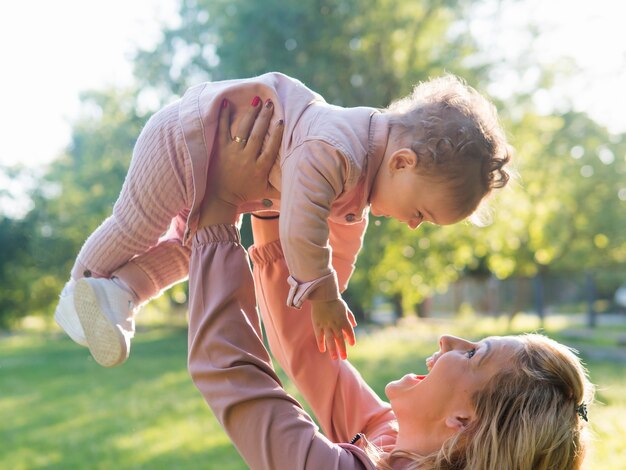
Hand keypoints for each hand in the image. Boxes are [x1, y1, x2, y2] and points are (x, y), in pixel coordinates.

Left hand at [199, 98, 283, 225]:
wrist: (221, 198)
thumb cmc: (246, 193)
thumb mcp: (266, 192)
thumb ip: (282, 187)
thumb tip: (301, 185)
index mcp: (260, 168)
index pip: (270, 148)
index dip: (276, 134)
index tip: (281, 120)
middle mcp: (247, 158)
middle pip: (257, 135)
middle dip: (264, 117)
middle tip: (270, 102)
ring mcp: (233, 153)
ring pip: (244, 129)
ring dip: (251, 114)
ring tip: (256, 100)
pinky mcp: (221, 149)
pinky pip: (222, 130)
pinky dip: (224, 116)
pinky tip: (226, 102)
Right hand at [310, 298, 356, 359]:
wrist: (323, 295)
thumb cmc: (335, 301)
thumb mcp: (345, 308)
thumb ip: (350, 317)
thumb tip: (355, 325)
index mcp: (343, 320)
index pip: (349, 332)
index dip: (351, 338)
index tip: (352, 344)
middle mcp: (336, 324)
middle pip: (340, 339)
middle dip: (342, 349)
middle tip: (344, 358)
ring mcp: (326, 325)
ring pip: (330, 340)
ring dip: (332, 350)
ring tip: (334, 358)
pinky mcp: (318, 325)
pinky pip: (319, 336)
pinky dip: (321, 343)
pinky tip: (322, 350)